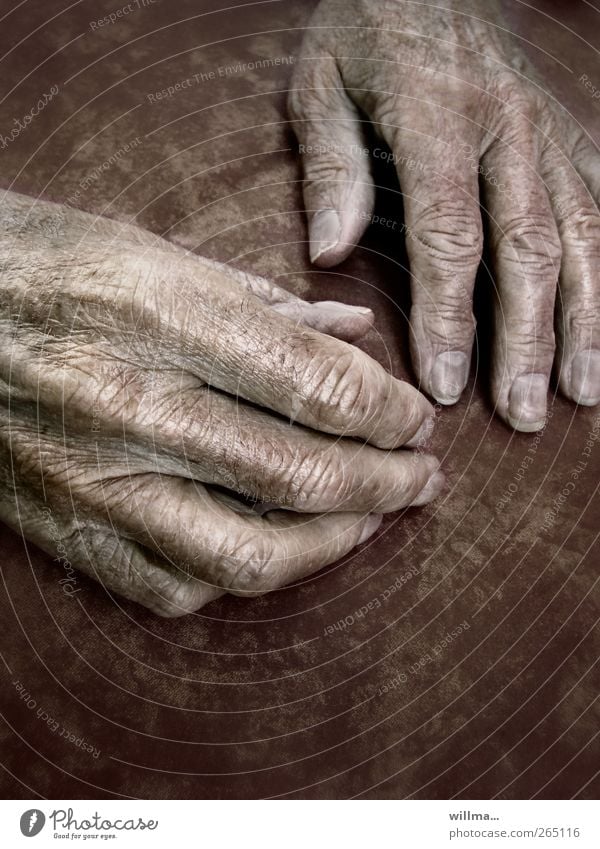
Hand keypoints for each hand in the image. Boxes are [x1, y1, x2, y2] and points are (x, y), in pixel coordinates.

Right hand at [0, 192, 441, 615]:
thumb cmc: (46, 262)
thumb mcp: (157, 251)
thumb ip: (267, 300)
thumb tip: (354, 328)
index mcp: (160, 315)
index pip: (321, 386)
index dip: (392, 413)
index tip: (415, 418)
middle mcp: (130, 406)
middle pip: (303, 475)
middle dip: (389, 481)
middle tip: (422, 474)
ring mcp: (94, 479)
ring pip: (249, 554)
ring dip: (334, 543)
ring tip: (371, 517)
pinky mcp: (66, 526)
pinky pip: (174, 587)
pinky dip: (242, 573)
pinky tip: (271, 542)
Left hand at [288, 0, 599, 430]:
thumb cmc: (368, 26)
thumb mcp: (322, 80)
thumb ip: (332, 165)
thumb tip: (328, 252)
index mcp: (442, 116)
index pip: (449, 236)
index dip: (450, 318)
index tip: (445, 386)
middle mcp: (512, 129)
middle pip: (528, 251)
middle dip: (528, 341)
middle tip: (521, 414)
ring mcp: (552, 132)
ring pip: (582, 238)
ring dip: (586, 323)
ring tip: (582, 394)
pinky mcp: (572, 136)